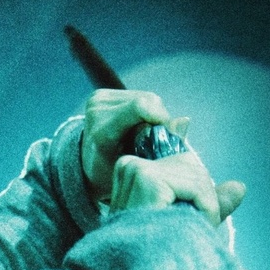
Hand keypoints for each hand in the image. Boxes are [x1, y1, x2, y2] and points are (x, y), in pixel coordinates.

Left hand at [81, 89, 244, 224]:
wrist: (85, 166)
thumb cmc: (111, 174)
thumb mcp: (136, 167)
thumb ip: (159, 146)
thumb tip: (184, 120)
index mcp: (102, 132)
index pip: (140, 107)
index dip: (161, 115)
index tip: (168, 133)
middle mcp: (96, 111)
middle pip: (148, 100)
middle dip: (158, 118)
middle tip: (152, 139)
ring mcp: (97, 100)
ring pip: (145, 97)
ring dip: (151, 114)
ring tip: (141, 135)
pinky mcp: (100, 96)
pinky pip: (136, 96)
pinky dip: (142, 111)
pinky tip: (134, 127)